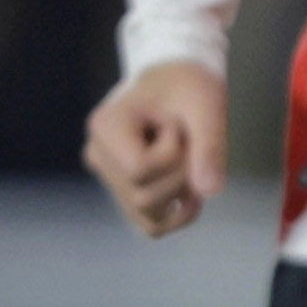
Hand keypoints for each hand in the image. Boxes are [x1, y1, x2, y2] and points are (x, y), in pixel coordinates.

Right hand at [84, 62, 228, 237]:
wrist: (177, 80)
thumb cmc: (187, 85)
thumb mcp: (206, 104)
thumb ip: (209, 145)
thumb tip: (207, 191)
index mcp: (106, 126)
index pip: (139, 170)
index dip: (173, 155)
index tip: (177, 125)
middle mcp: (97, 155)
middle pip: (143, 197)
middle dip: (181, 175)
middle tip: (186, 139)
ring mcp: (108, 177)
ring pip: (148, 217)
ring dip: (181, 193)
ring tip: (185, 156)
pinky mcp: (124, 192)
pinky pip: (150, 225)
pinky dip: (178, 215)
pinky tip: (192, 190)